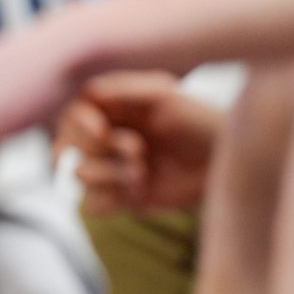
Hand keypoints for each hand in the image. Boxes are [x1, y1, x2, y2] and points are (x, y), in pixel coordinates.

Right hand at [54, 71, 222, 213]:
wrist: (225, 162)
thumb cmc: (200, 120)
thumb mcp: (163, 95)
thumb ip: (122, 89)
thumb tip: (86, 92)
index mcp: (113, 108)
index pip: (72, 113)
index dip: (77, 122)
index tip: (100, 128)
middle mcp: (107, 138)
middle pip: (67, 144)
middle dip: (96, 148)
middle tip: (135, 148)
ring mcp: (114, 168)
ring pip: (80, 174)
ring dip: (109, 172)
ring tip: (142, 169)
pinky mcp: (123, 198)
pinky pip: (93, 205)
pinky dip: (110, 198)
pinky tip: (139, 190)